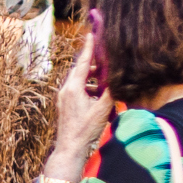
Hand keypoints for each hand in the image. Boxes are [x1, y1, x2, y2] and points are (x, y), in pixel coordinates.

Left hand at [54, 31, 115, 152]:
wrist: (70, 148)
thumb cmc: (86, 130)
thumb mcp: (103, 109)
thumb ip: (110, 91)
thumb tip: (118, 77)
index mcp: (74, 88)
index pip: (84, 63)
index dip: (89, 48)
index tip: (91, 34)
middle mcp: (66, 89)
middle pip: (81, 70)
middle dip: (94, 65)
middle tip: (106, 61)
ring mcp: (64, 97)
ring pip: (79, 80)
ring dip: (92, 78)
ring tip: (104, 82)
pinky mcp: (65, 104)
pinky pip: (76, 89)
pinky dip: (87, 88)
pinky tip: (97, 96)